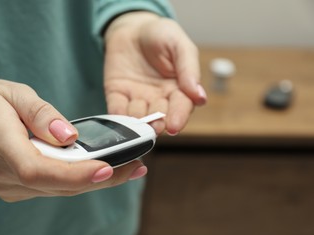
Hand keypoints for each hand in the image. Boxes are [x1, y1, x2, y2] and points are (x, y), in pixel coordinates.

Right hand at [0, 79, 146, 200]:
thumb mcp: (11, 93)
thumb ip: (40, 113)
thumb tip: (70, 136)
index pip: (39, 170)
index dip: (75, 173)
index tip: (109, 168)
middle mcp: (0, 173)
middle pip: (56, 185)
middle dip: (99, 179)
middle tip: (135, 167)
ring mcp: (5, 185)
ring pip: (57, 190)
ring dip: (93, 181)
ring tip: (127, 168)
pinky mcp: (13, 188)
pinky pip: (50, 188)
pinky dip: (77, 180)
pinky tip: (98, 170)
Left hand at [104, 12, 206, 134]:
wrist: (132, 27)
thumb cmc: (160, 34)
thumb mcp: (179, 44)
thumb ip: (188, 68)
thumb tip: (199, 96)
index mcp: (178, 89)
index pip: (181, 107)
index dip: (178, 118)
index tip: (173, 127)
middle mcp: (158, 98)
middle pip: (159, 117)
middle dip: (157, 124)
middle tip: (154, 127)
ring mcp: (137, 98)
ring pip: (138, 117)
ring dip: (137, 122)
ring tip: (136, 124)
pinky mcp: (117, 95)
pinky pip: (116, 109)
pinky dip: (117, 116)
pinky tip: (119, 120)